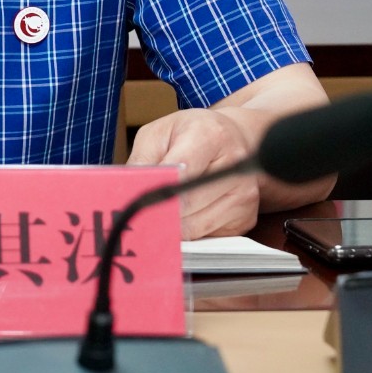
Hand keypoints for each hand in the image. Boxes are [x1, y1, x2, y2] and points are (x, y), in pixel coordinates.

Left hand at [127, 108, 258, 238]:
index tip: (134, 203)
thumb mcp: (159, 133)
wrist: (233, 139)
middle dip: (158, 211)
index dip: (156, 191)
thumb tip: (126, 193)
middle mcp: (234, 166)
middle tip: (138, 213)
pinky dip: (188, 232)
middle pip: (186, 205)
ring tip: (161, 211)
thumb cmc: (191, 135)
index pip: (181, 173)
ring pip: (194, 228)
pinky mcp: (245, 218)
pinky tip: (185, 214)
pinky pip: (205, 238)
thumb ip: (142, 160)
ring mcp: (244, 195)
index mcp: (211, 135)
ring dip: (171, 226)